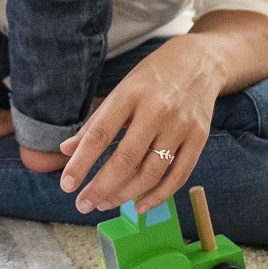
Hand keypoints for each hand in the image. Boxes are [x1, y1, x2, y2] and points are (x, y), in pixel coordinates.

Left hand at [57, 35, 221, 213]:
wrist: (200, 62)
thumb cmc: (152, 78)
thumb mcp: (120, 91)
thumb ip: (95, 123)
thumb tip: (67, 150)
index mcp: (130, 95)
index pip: (100, 135)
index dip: (81, 163)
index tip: (67, 185)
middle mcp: (157, 110)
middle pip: (126, 159)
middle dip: (101, 187)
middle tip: (83, 204)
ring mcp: (181, 125)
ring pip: (151, 173)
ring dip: (125, 194)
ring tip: (105, 203)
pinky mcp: (199, 138)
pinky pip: (178, 176)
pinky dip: (158, 196)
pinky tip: (140, 206)